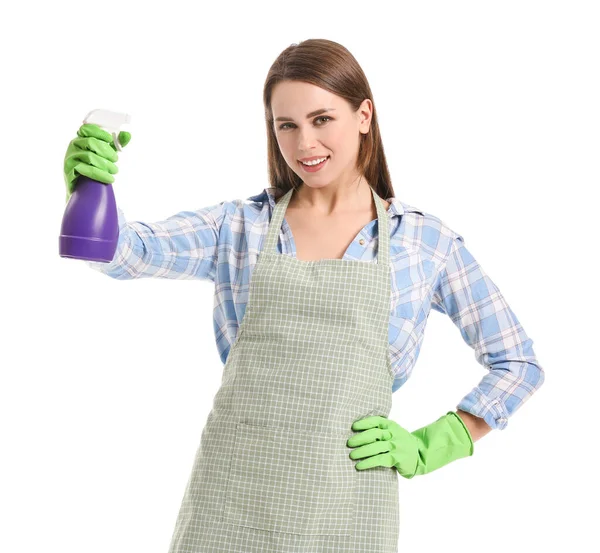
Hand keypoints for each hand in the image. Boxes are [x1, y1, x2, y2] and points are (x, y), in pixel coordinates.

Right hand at [63, 123, 131, 202]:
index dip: (99, 132)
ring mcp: (70, 156)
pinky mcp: (69, 169)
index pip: (87, 129)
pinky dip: (101, 174)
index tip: (110, 139)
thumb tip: (127, 134)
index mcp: (81, 138)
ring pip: (90, 156)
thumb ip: (115, 144)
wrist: (81, 186)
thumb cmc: (93, 166)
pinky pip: (87, 169)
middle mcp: (74, 145)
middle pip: (91, 142)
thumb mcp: (105, 153)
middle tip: (116, 159)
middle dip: (107, 150)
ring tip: (114, 170)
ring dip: (106, 164)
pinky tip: (109, 178)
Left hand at [346, 412, 473, 478]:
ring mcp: (397, 446)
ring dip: (361, 451)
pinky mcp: (397, 458)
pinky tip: (359, 466)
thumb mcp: (392, 432)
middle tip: (349, 443)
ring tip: (351, 455)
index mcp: (391, 425)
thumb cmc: (399, 443)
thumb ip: (379, 430)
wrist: (419, 455)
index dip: (364, 423)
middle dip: (359, 438)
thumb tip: (355, 432)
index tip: (353, 427)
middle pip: (374, 434)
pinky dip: (368, 462)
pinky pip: (380, 459)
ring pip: (376, 447)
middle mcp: (394, 434)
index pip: (376, 421)